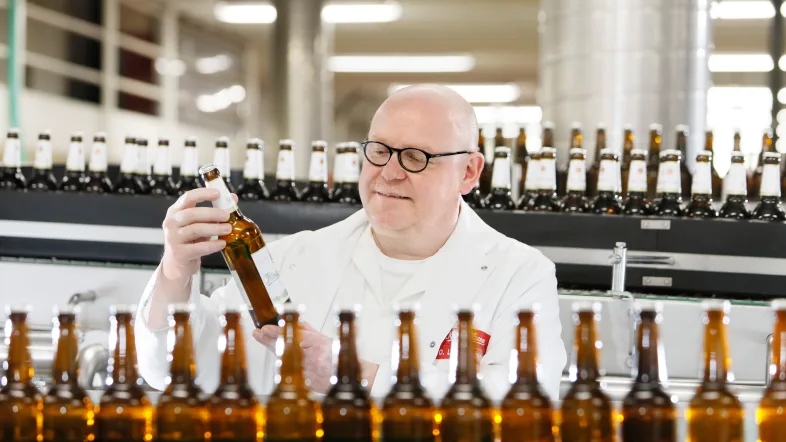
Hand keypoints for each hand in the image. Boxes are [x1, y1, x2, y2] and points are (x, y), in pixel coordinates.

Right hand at [161, 188, 237, 282]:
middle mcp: (171, 223)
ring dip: (214, 228)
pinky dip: (212, 245)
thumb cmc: (190, 240)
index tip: (218, 193)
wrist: (177, 264)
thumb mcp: (200, 223)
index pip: (188, 197)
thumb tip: (232, 198)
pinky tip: (222, 243)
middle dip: (211, 213)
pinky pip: (198, 248)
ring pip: (194, 230)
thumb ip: (214, 210)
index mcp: (176, 211)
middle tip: (227, 215)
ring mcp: (173, 238)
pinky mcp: (179, 253)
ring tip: (228, 229)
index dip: (203, 194)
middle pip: (191, 214)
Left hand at [252, 321, 378, 393]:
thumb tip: (294, 320)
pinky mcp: (306, 383)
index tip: (266, 328)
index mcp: (319, 346)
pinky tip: (274, 355)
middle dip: (270, 339)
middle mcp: (313, 359)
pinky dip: (282, 362)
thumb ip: (308, 330)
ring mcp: (309, 372)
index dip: (278, 332)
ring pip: (285, 359)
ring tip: (262, 338)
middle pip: (286, 348)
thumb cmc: (341, 357)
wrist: (352, 378)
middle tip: (258, 332)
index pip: (294, 337)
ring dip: (273, 348)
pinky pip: (291, 371)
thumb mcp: (326, 339)